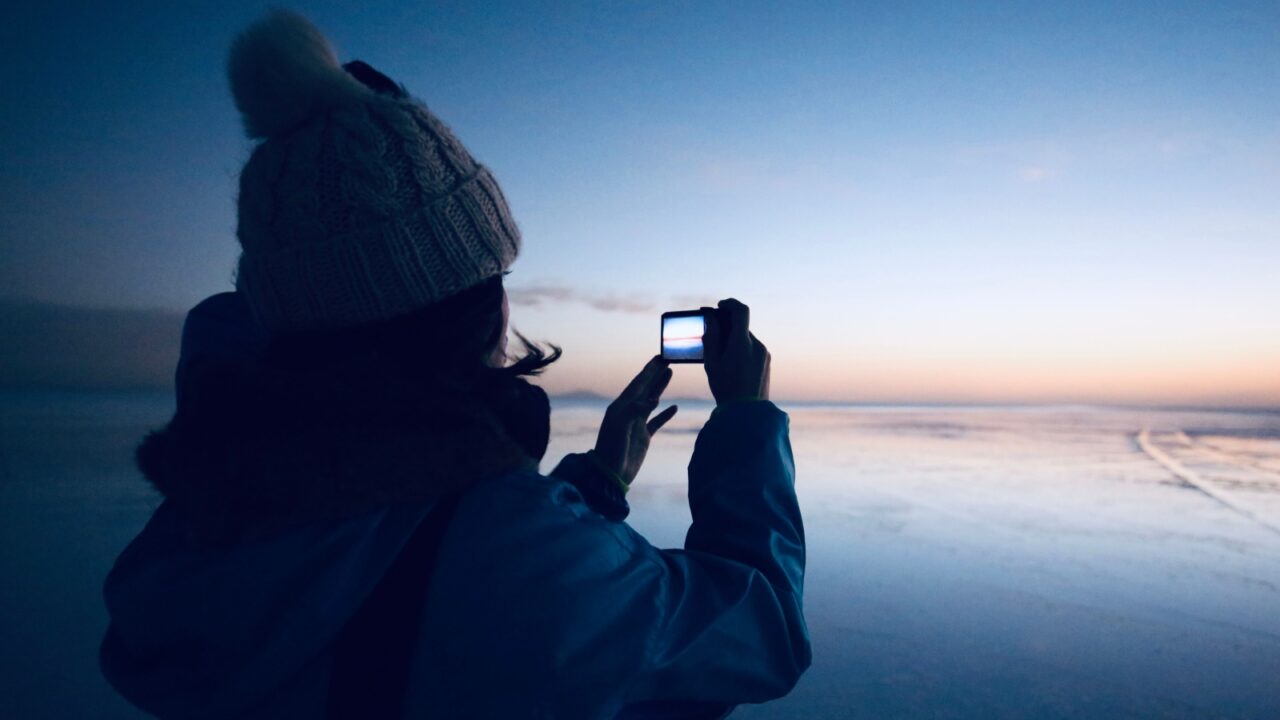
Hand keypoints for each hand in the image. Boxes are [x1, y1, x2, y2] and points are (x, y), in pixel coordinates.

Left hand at [594, 356, 678, 484]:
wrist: (609, 475)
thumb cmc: (611, 451)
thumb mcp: (619, 429)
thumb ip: (634, 411)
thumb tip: (652, 399)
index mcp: (620, 408)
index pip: (637, 385)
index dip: (649, 371)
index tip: (659, 358)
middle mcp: (628, 413)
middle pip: (645, 388)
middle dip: (655, 374)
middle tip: (667, 359)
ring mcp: (636, 424)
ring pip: (651, 401)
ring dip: (661, 387)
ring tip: (671, 373)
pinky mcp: (643, 437)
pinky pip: (656, 422)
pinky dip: (665, 414)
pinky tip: (674, 407)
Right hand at [703, 298, 769, 404]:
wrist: (747, 413)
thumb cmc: (726, 389)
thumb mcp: (712, 363)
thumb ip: (711, 338)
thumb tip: (710, 319)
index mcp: (742, 343)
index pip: (741, 311)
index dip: (729, 304)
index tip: (720, 306)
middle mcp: (757, 345)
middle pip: (741, 327)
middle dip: (728, 328)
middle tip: (713, 334)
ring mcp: (764, 355)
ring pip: (747, 339)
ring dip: (735, 341)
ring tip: (721, 357)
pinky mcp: (767, 363)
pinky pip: (753, 350)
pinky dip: (742, 350)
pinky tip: (732, 366)